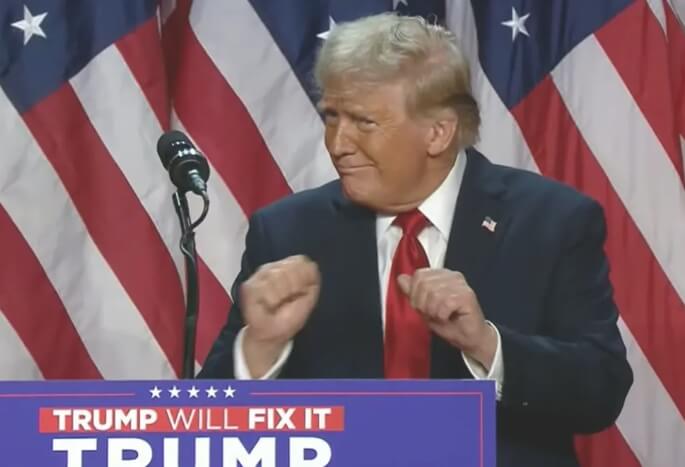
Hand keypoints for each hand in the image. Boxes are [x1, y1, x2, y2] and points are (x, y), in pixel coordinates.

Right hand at [240, 255, 319, 376]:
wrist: (272, 335)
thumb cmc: (289, 316)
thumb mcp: (308, 297)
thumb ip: (312, 279)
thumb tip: (312, 264)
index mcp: (287, 268)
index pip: (299, 261)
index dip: (304, 277)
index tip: (302, 292)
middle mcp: (272, 268)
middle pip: (289, 268)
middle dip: (294, 287)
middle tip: (289, 300)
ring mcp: (259, 276)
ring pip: (276, 276)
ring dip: (282, 295)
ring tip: (278, 304)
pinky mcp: (249, 286)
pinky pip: (264, 287)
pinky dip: (271, 300)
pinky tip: (270, 305)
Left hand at [397, 269, 496, 369]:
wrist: (468, 339)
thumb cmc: (449, 323)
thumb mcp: (424, 307)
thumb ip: (412, 292)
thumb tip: (401, 278)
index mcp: (441, 275)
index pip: (418, 275)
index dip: (415, 294)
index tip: (422, 307)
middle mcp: (452, 276)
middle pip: (424, 284)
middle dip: (423, 304)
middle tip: (433, 313)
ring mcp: (461, 284)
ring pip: (433, 294)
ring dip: (433, 311)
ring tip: (441, 316)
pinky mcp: (467, 295)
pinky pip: (444, 303)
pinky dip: (442, 315)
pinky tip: (448, 318)